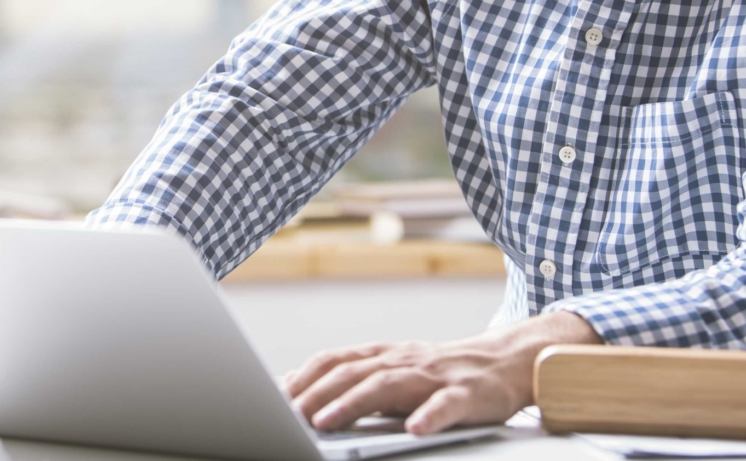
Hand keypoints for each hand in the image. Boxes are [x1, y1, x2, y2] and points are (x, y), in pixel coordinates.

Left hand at [285, 311, 600, 434]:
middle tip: (292, 413)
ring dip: (355, 402)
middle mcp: (405, 359)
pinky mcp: (466, 394)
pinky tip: (414, 429)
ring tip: (329, 420)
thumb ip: (358, 378)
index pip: (338, 360)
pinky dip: (429, 415)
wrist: (508, 361)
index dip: (307, 376)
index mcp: (387, 355)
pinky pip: (446, 405)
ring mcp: (435, 375)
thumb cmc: (445, 373)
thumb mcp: (398, 371)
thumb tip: (302, 389)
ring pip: (390, 384)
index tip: (277, 394)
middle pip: (355, 371)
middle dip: (319, 392)